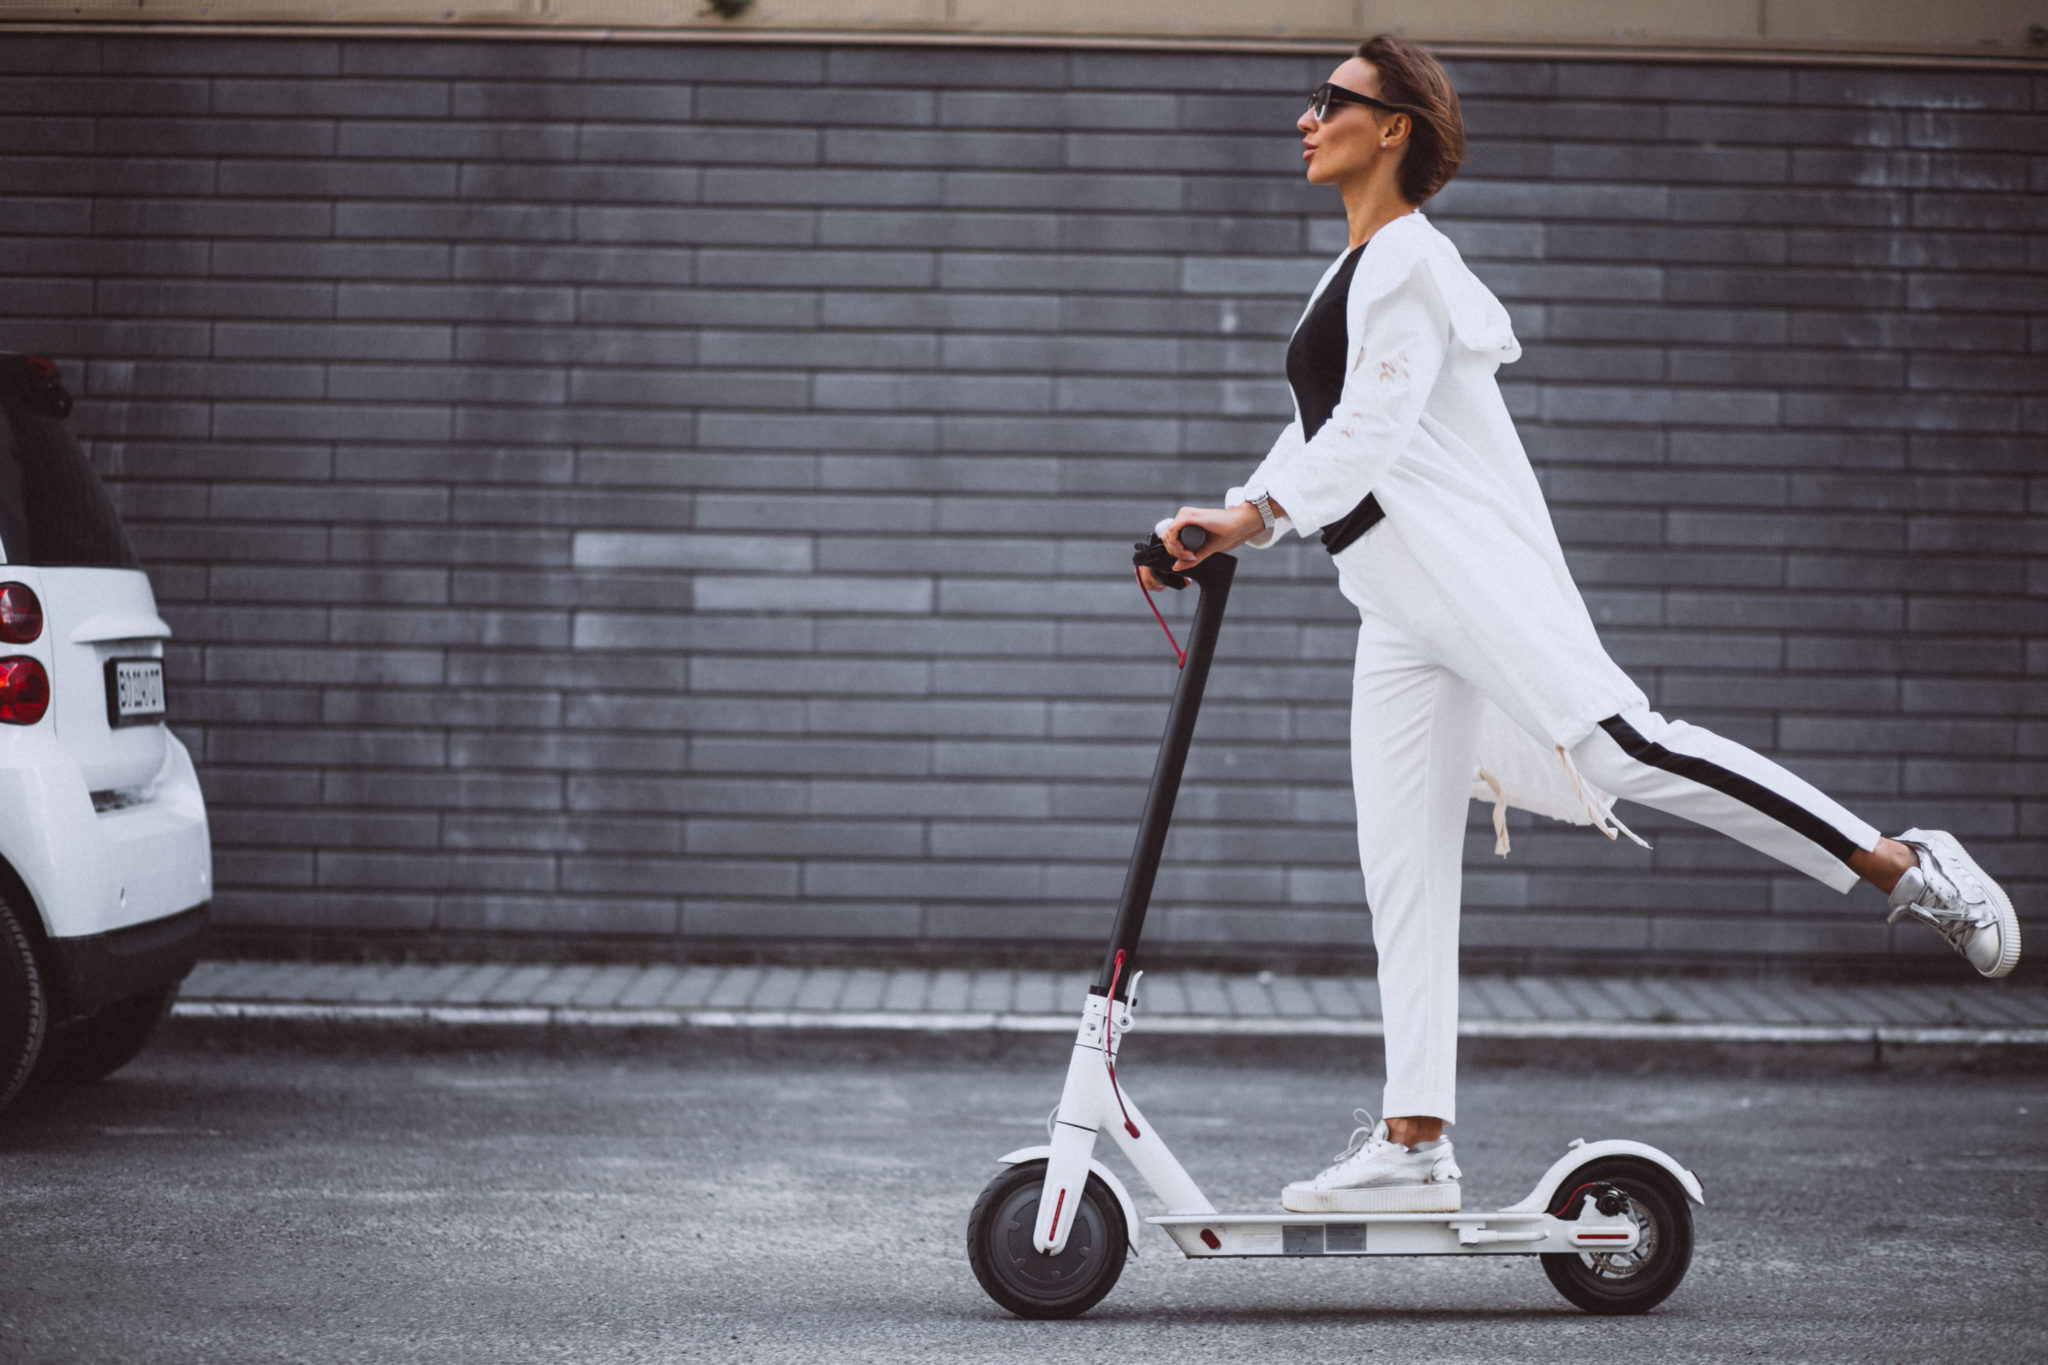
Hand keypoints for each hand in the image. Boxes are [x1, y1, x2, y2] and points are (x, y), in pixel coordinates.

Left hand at [1135, 503, 1266, 590]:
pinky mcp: (1188, 516)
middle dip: (1174, 552)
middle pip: (1166, 538)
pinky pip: (1173, 531)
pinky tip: (1188, 551)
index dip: (1174, 551)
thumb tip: (1175, 567)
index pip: (1168, 538)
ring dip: (1176, 550)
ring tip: (1191, 555)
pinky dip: (1177, 545)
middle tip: (1190, 558)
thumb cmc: (1224, 534)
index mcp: (1184, 522)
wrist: (1237, 525)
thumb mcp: (1203, 550)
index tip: (1188, 558)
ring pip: (1168, 535)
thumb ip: (1190, 559)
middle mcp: (1182, 516)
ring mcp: (1184, 514)